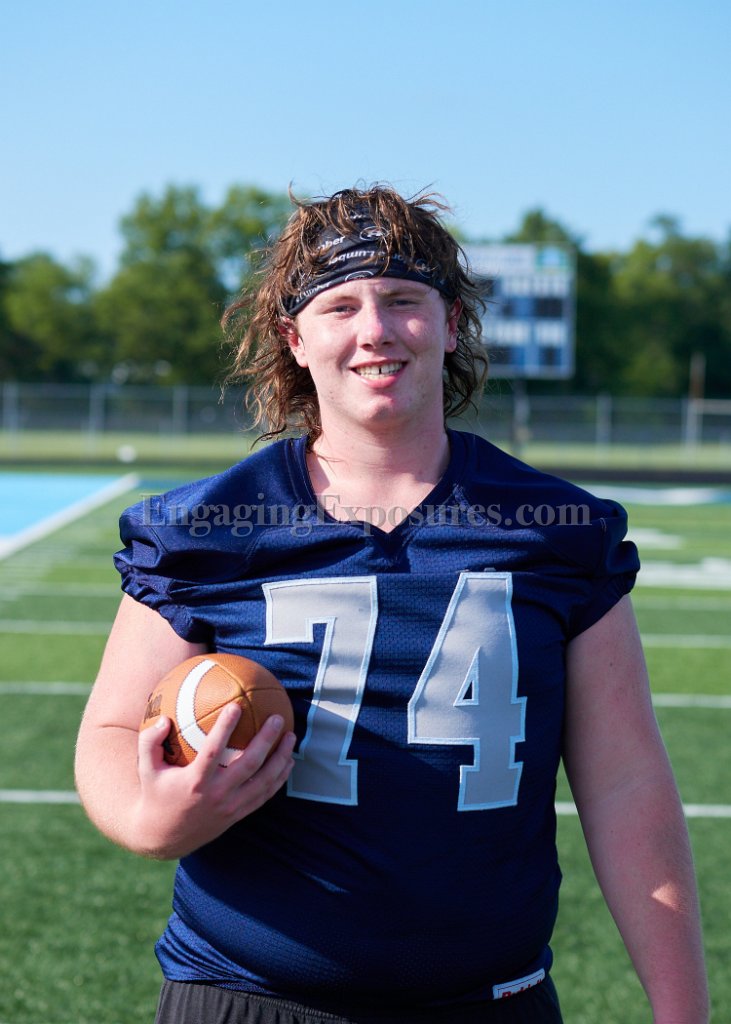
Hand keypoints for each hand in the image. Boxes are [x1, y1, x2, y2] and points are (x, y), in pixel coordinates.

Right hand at [132, 704, 295, 858]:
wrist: (162, 838)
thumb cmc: (155, 795)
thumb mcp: (146, 769)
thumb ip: (150, 741)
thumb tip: (163, 718)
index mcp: (194, 782)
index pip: (214, 751)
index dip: (225, 728)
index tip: (236, 705)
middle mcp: (216, 795)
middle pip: (249, 764)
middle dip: (267, 739)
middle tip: (278, 718)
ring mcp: (230, 807)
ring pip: (264, 781)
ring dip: (281, 758)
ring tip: (291, 737)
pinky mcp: (238, 815)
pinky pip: (264, 795)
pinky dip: (279, 778)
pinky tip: (287, 761)